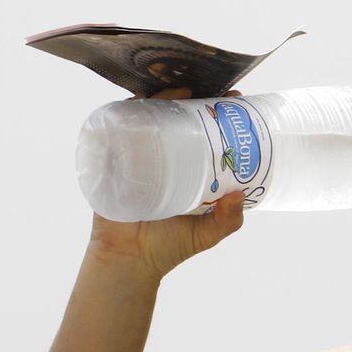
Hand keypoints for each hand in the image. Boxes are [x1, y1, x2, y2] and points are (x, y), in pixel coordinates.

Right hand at [88, 87, 245, 282]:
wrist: (129, 262)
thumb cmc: (170, 247)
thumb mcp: (209, 233)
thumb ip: (229, 219)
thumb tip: (239, 196)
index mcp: (189, 169)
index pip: (205, 132)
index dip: (218, 113)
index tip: (236, 99)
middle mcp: (164, 158)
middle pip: (177, 118)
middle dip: (193, 98)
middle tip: (211, 91)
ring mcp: (137, 156)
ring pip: (150, 118)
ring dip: (162, 97)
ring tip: (180, 89)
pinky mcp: (113, 160)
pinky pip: (117, 129)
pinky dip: (125, 111)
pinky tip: (138, 99)